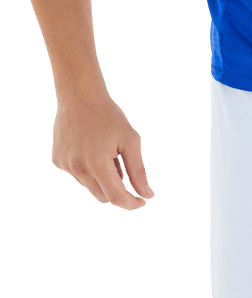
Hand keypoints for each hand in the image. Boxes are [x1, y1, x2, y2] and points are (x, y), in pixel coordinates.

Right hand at [51, 93, 154, 210]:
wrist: (80, 94)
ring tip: (105, 150)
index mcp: (97, 164)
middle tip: (124, 167)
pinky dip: (88, 168)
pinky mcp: (58, 160)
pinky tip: (90, 147)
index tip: (142, 201)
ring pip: (89, 185)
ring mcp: (65, 166)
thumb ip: (138, 170)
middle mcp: (77, 169)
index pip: (116, 197)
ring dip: (102, 177)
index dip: (131, 203)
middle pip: (102, 196)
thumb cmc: (109, 116)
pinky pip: (77, 174)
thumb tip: (147, 195)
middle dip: (117, 189)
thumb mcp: (129, 140)